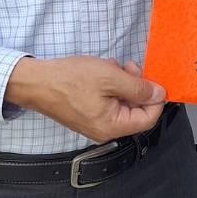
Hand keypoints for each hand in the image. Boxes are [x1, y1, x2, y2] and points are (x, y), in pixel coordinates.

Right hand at [5, 55, 164, 140]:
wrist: (36, 82)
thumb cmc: (70, 79)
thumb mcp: (110, 77)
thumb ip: (138, 88)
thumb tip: (160, 95)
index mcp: (112, 126)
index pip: (148, 119)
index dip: (155, 99)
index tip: (153, 78)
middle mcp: (105, 131)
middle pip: (136, 111)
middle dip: (136, 86)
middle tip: (129, 66)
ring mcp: (95, 124)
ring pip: (122, 103)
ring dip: (122, 82)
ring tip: (111, 67)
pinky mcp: (88, 115)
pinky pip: (109, 102)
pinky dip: (110, 86)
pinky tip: (102, 71)